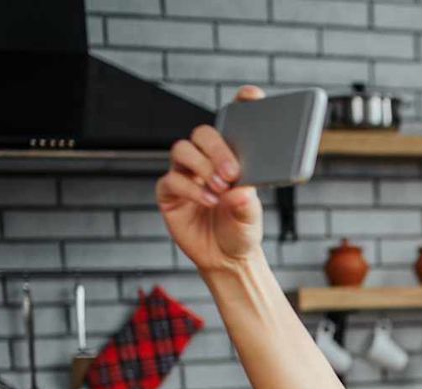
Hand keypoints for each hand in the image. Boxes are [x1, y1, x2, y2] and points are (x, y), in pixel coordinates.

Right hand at [155, 85, 264, 272]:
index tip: (252, 96)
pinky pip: (172, 179)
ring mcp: (186, 173)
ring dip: (202, 166)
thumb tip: (241, 192)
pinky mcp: (170, 192)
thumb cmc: (241, 230)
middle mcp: (207, 160)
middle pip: (203, 134)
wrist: (225, 258)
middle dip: (217, 148)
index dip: (242, 105)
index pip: (234, 123)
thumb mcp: (252, 220)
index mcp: (234, 157)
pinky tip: (208, 201)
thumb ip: (248, 207)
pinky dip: (191, 189)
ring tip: (220, 188)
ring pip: (183, 150)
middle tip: (233, 171)